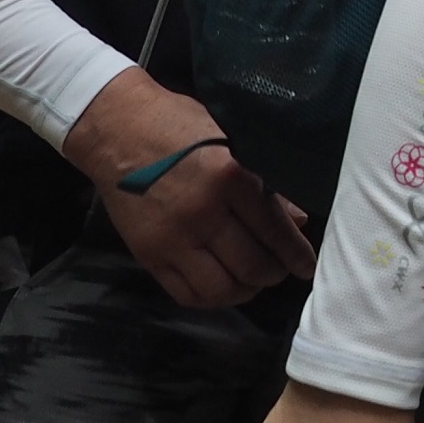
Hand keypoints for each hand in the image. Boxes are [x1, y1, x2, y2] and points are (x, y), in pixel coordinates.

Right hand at [62, 67, 315, 307]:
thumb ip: (261, 182)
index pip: (273, 228)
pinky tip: (222, 286)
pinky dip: (211, 299)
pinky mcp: (148, 256)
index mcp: (229, 177)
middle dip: (273, 273)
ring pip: (221, 288)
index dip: (295, 253)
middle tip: (280, 270)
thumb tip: (296, 219)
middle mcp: (203, 213)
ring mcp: (173, 240)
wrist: (116, 128)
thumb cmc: (177, 124)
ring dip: (245, 290)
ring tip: (253, 281)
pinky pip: (186, 295)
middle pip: (251, 264)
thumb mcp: (228, 139)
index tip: (307, 266)